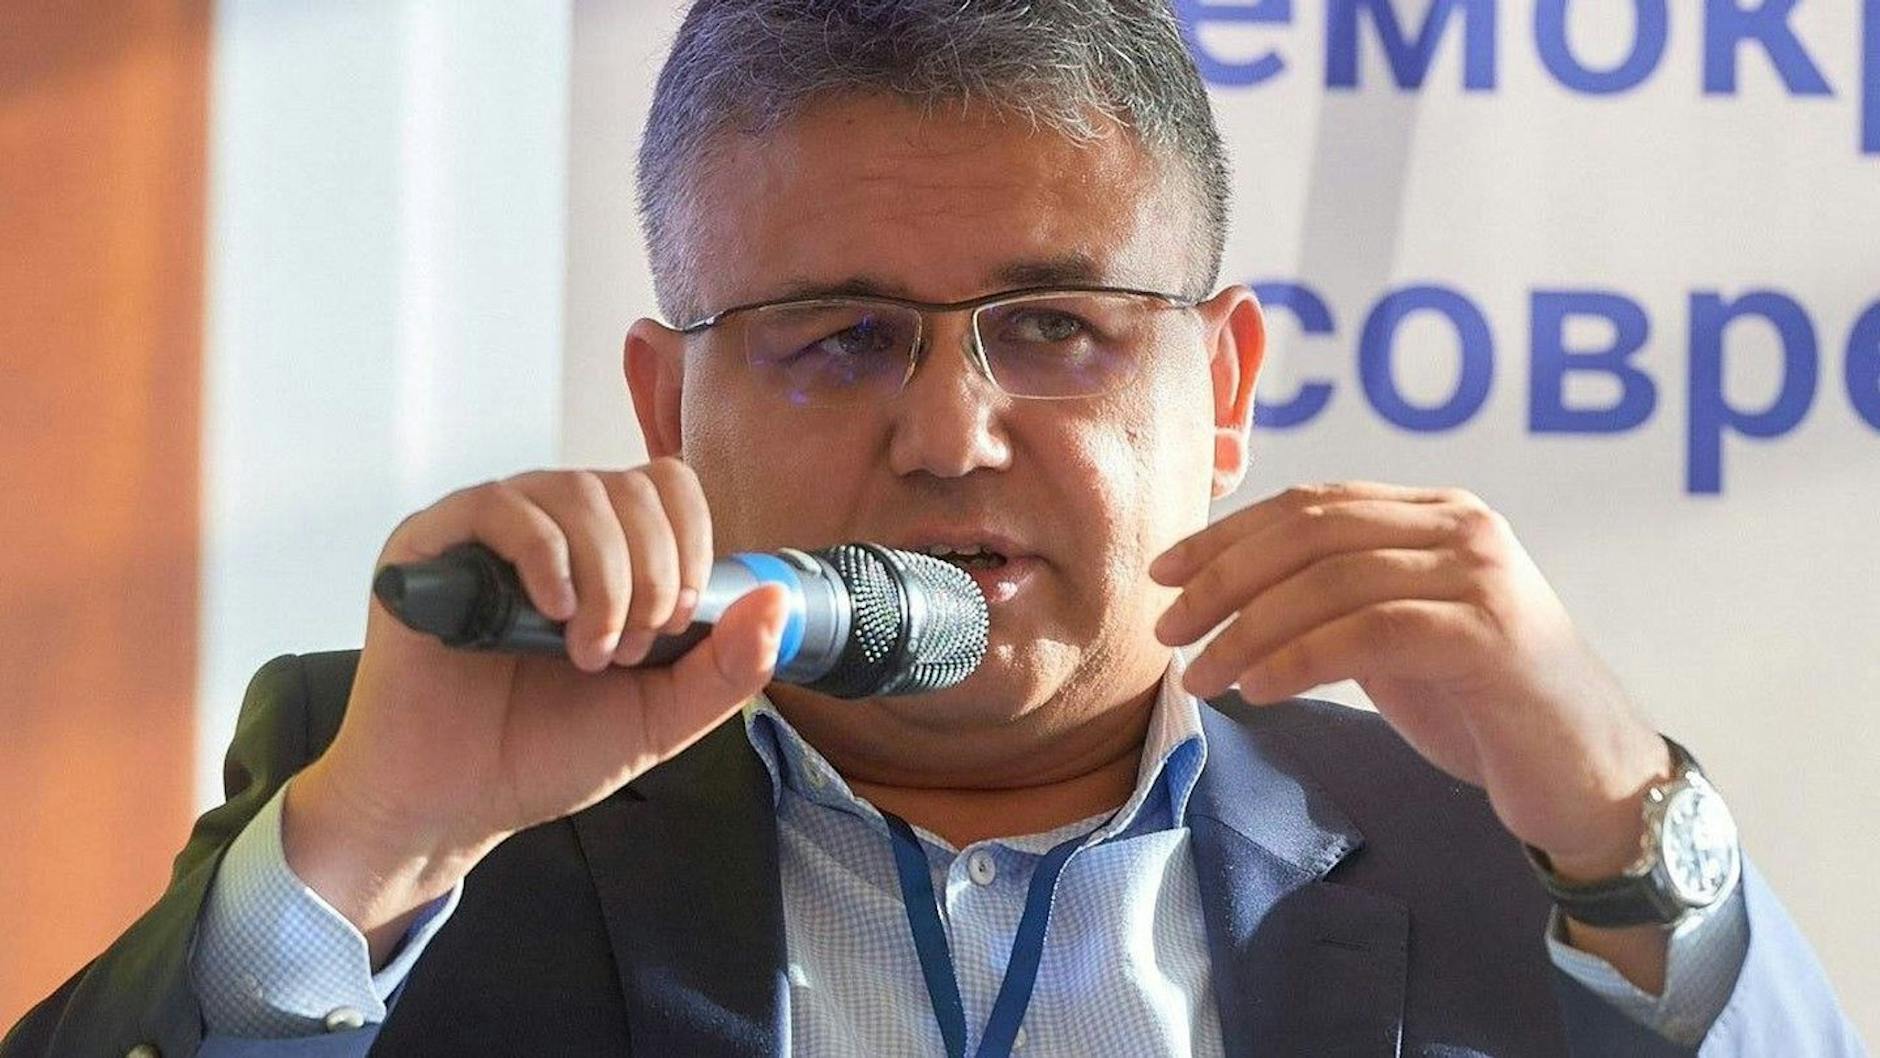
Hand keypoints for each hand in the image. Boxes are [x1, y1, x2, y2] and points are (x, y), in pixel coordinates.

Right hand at [284, 460, 788, 963]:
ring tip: (589, 652)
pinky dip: (545, 556)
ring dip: (607, 577)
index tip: (682, 619)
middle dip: (653, 573)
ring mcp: (490, 530)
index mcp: (605, 552)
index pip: (668, 487)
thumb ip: (726, 664)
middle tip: (632, 650)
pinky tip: (553, 612)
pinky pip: (502, 507)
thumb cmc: (545, 752)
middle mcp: (550, 525)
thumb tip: (779, 601)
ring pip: (577, 492)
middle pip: (632, 488)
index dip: (691, 541)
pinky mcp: (432, 544)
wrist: (453, 804)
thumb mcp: (661, 714)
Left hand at [1150, 482, 1670, 879]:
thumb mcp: (1396, 635)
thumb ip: (1336, 597)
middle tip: (1169, 629)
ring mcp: (1481, 577)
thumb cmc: (1482, 708)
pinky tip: (1259, 690)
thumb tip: (1228, 586)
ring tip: (1202, 675)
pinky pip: (1367, 633)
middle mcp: (1463, 528)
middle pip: (1311, 531)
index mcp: (1437, 514)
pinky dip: (1298, 659)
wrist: (1587, 777)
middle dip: (1224, 578)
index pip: (1311, 503)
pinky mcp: (1489, 635)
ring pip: (1331, 581)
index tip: (1165, 574)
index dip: (1228, 534)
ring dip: (1247, 630)